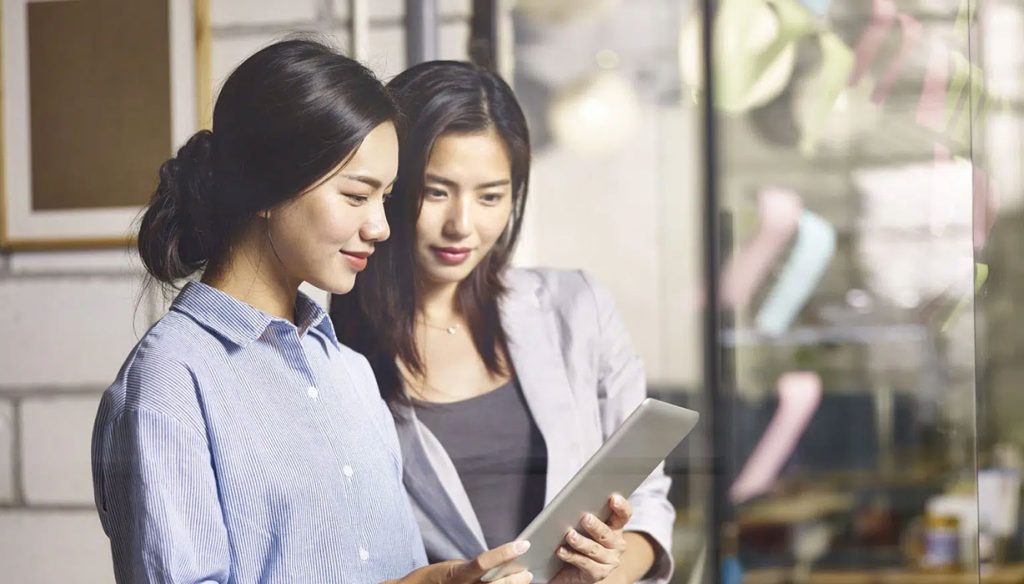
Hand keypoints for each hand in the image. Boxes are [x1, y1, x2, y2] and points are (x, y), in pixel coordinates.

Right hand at [393, 541, 532, 583]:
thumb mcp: (455, 568)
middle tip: (529, 572)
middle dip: (515, 579)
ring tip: (525, 579)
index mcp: (457, 576)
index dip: (505, 553)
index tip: (524, 544)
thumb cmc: (437, 579)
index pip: (483, 562)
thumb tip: (504, 562)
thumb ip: (476, 568)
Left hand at [550, 495, 631, 583]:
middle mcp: (616, 545)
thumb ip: (586, 515)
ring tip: (570, 535)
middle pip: (607, 534)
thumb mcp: (587, 526)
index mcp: (616, 528)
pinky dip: (571, 556)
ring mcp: (608, 561)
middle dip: (596, 526)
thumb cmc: (583, 541)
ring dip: (581, 542)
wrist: (580, 570)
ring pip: (595, 549)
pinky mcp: (598, 574)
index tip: (613, 498)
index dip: (621, 507)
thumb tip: (574, 501)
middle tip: (585, 518)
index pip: (623, 515)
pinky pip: (584, 564)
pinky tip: (561, 551)